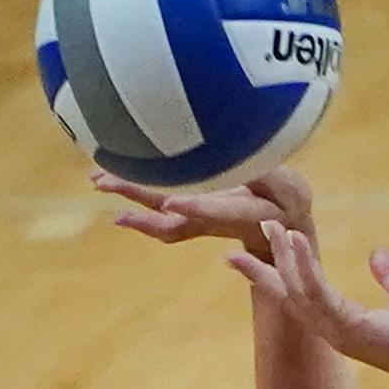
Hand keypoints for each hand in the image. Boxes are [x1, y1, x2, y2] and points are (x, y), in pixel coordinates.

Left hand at [94, 166, 314, 259]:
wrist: (282, 226)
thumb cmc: (290, 200)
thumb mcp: (290, 189)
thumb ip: (272, 177)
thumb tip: (255, 162)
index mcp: (243, 213)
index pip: (219, 211)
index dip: (197, 208)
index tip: (172, 202)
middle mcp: (214, 220)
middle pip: (175, 217)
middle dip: (143, 198)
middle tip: (108, 183)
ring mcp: (199, 220)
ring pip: (162, 219)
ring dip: (131, 201)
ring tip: (99, 182)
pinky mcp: (191, 218)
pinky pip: (160, 215)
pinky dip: (137, 203)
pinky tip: (111, 186)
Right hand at [229, 228, 388, 388]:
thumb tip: (377, 254)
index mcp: (345, 322)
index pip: (303, 294)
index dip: (280, 271)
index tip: (259, 247)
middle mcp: (333, 328)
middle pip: (289, 292)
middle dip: (270, 260)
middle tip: (259, 223)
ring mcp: (337, 330)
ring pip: (297, 289)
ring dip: (285, 256)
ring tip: (274, 225)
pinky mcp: (348, 327)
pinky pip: (318, 291)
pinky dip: (306, 265)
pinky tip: (298, 240)